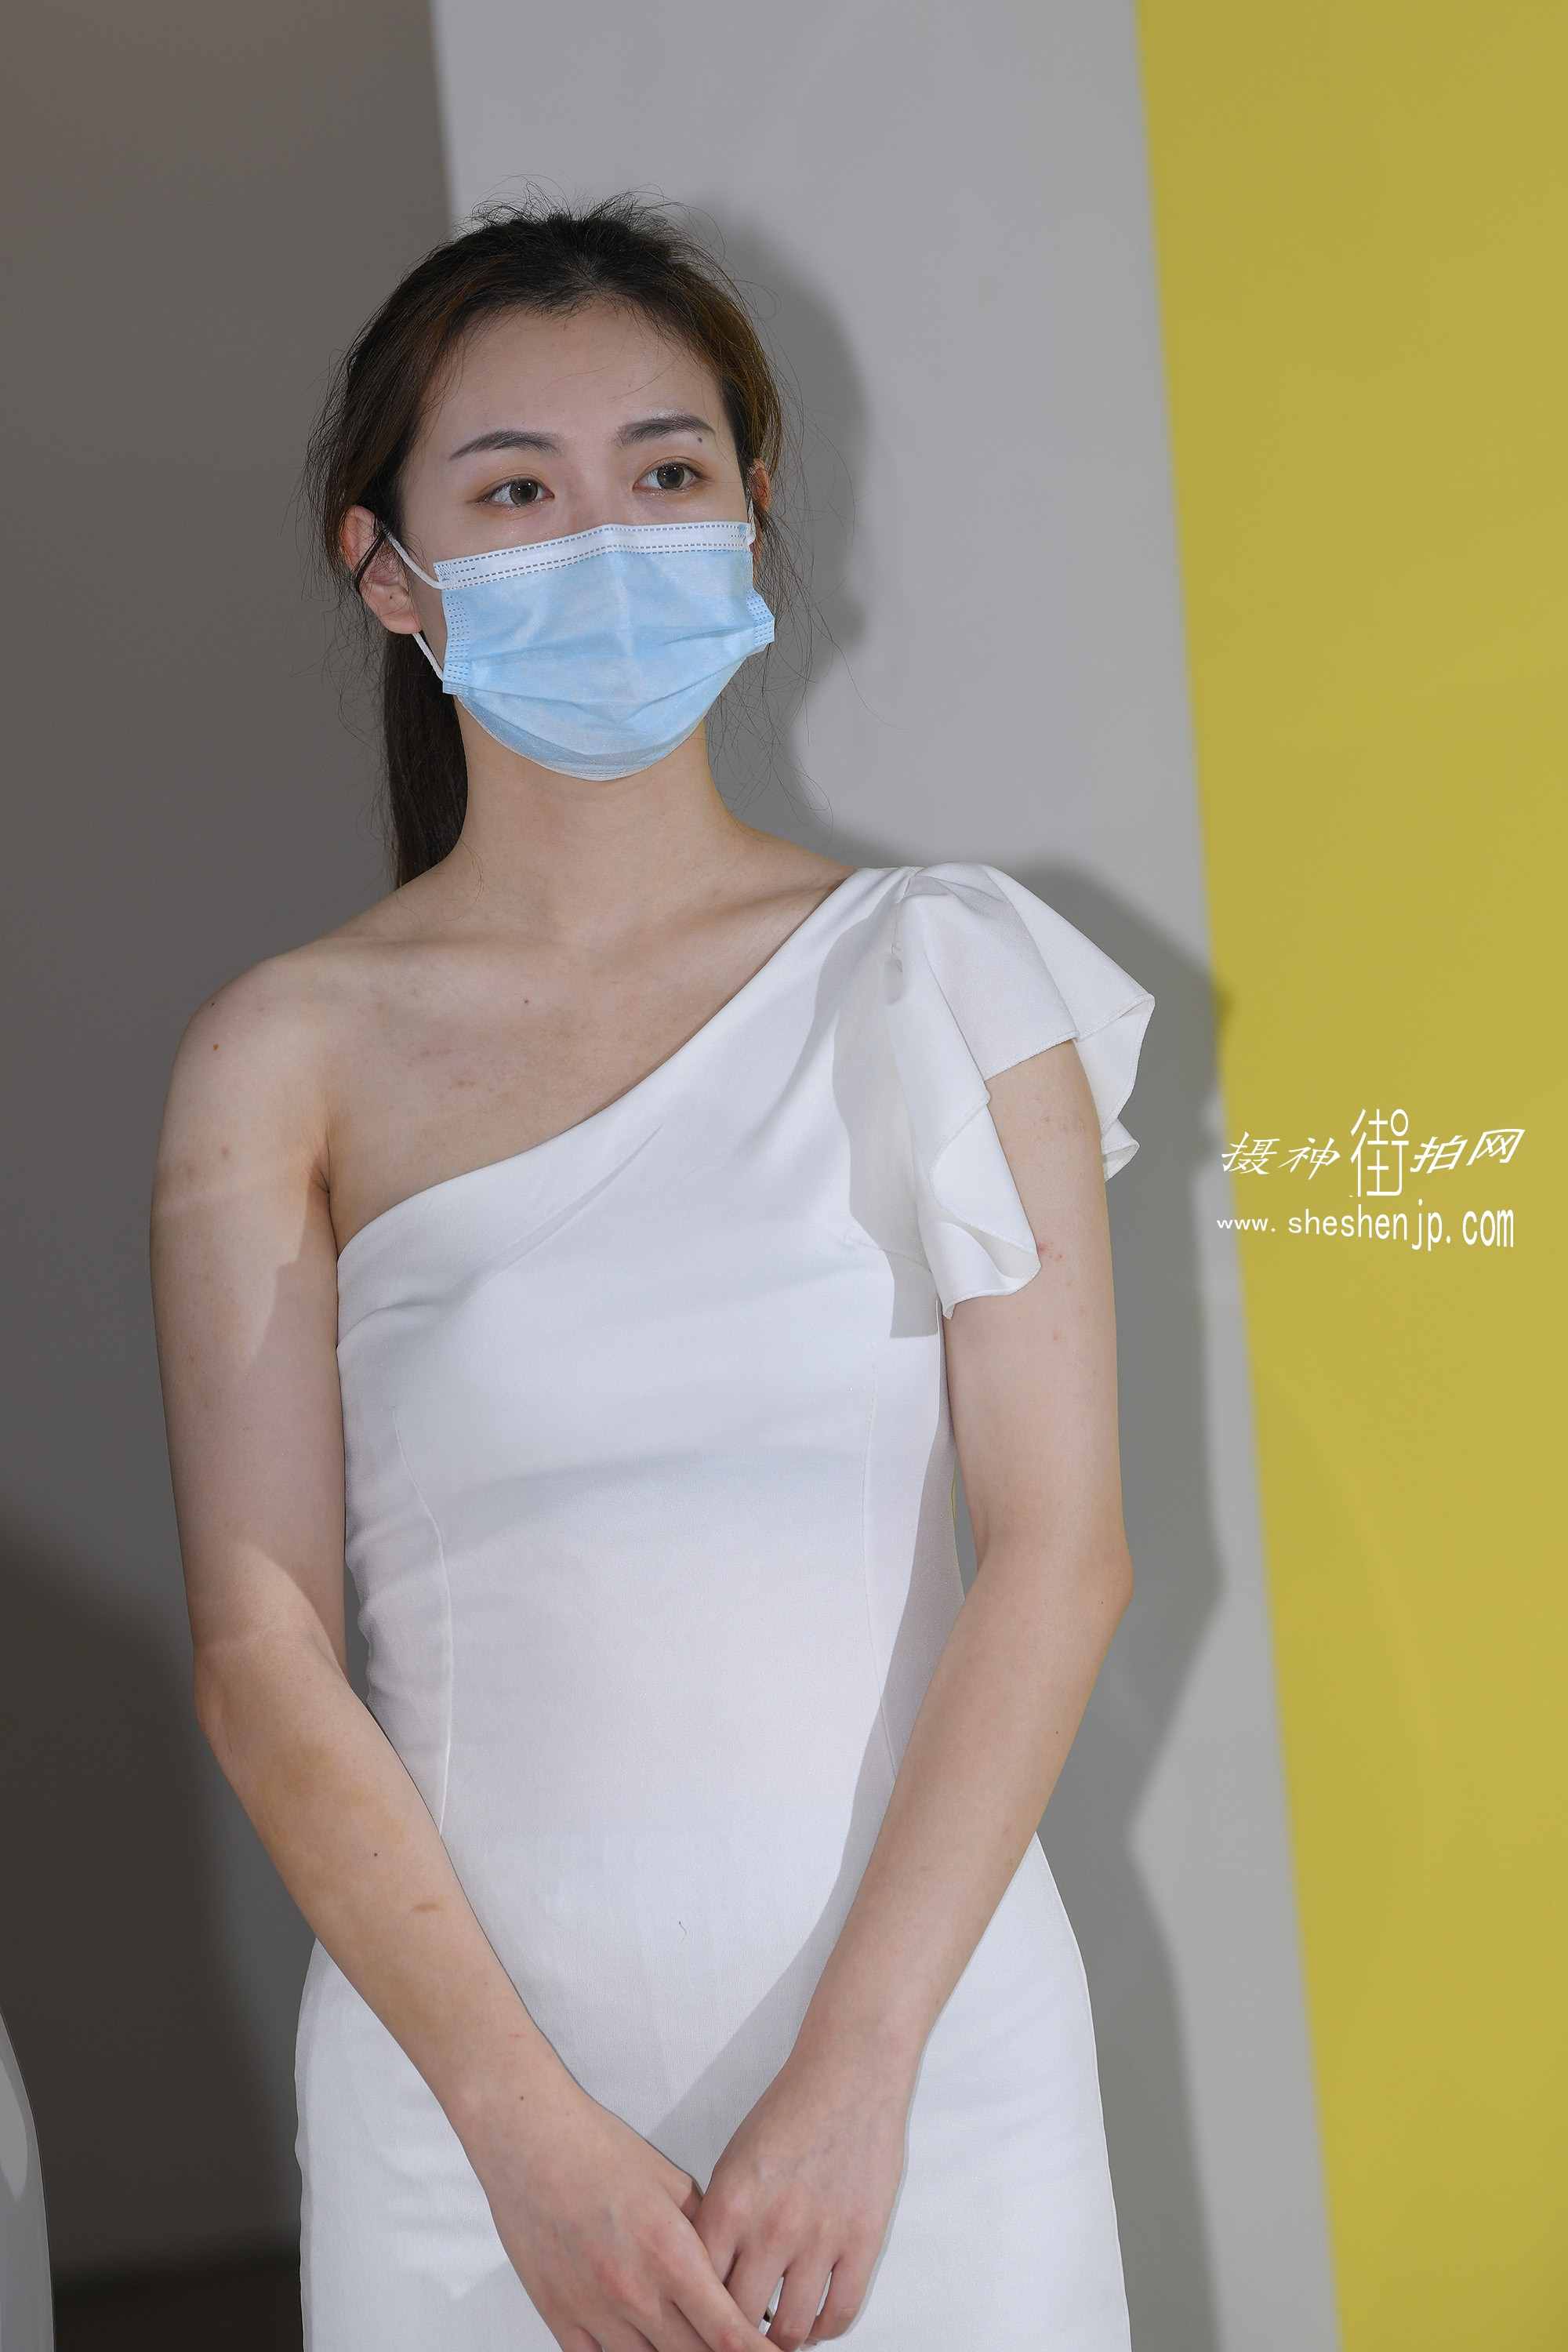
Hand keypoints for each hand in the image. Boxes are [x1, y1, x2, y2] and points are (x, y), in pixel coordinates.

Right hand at [467, 2081, 763, 2351]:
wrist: (531, 2143)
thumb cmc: (599, 2152)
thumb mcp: (673, 2184)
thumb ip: (707, 2234)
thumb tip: (735, 2273)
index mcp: (671, 2255)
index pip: (727, 2335)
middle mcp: (636, 2294)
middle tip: (729, 2342)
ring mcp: (595, 2313)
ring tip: (681, 2334)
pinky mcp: (560, 2319)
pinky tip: (638, 2343)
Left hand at [689, 2034, 916, 2347]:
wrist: (849, 2074)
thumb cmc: (789, 2111)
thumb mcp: (733, 2161)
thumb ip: (718, 2221)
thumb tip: (704, 2280)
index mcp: (731, 2203)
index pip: (698, 2290)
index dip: (695, 2317)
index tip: (698, 2328)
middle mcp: (771, 2227)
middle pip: (738, 2319)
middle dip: (732, 2337)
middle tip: (734, 2339)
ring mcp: (819, 2237)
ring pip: (789, 2329)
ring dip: (779, 2343)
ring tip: (775, 2338)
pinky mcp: (862, 2240)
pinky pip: (839, 2313)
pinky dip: (823, 2329)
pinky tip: (814, 2321)